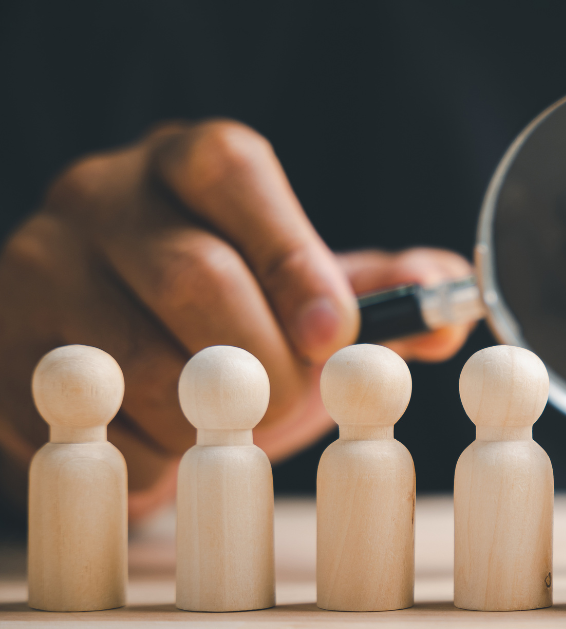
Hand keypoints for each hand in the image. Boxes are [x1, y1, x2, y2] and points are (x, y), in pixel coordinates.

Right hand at [0, 120, 472, 519]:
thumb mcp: (305, 287)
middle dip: (262, 362)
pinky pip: (76, 422)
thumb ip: (384, 290)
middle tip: (286, 403)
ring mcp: (36, 267)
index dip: (293, 257)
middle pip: (191, 274)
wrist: (106, 346)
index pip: (233, 174)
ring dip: (201, 423)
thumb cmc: (227, 311)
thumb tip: (453, 306)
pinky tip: (162, 447)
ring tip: (222, 430)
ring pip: (131, 359)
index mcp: (187, 164)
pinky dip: (140, 456)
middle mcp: (102, 196)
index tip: (335, 333)